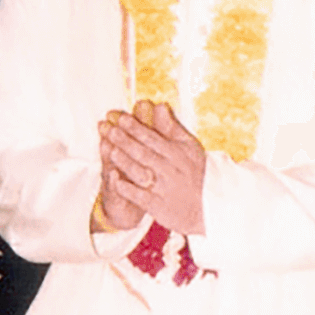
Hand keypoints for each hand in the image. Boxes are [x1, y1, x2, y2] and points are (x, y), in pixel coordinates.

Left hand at [99, 101, 206, 237]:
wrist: (206, 209)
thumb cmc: (194, 175)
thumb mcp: (190, 148)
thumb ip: (172, 128)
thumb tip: (159, 105)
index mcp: (178, 154)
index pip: (152, 137)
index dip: (134, 127)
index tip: (119, 118)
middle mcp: (171, 170)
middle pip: (143, 152)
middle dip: (124, 140)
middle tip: (107, 128)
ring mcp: (164, 189)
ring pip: (140, 172)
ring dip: (123, 160)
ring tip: (108, 149)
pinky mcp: (159, 207)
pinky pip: (140, 197)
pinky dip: (128, 188)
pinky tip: (115, 179)